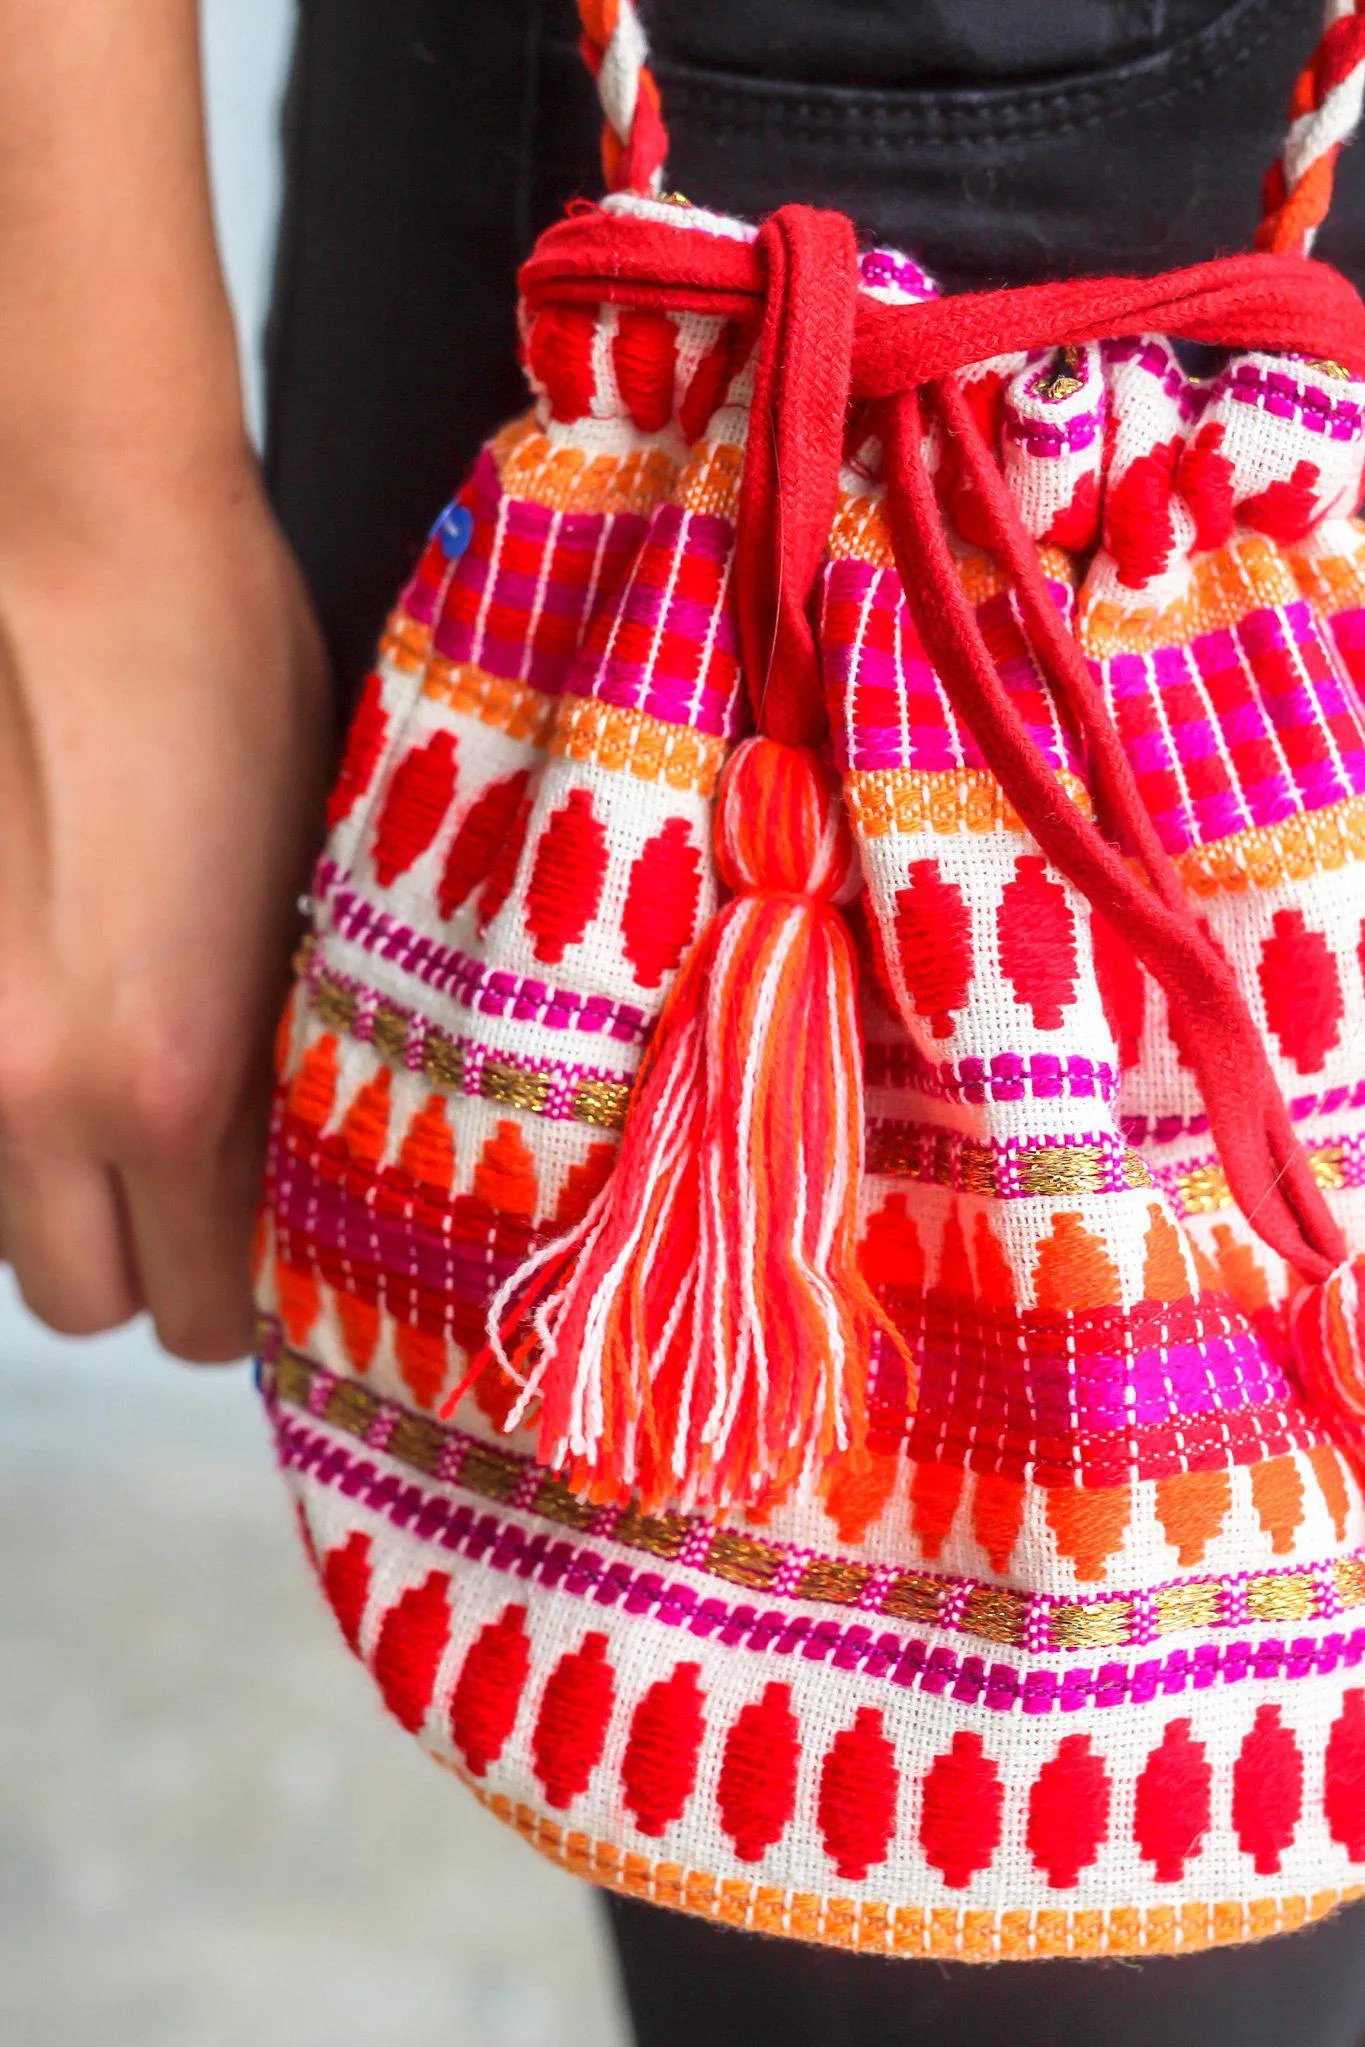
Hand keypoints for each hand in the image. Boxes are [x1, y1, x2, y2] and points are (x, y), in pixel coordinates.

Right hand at [0, 447, 328, 1358]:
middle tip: (179, 1176)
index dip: (244, 1292)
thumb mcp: (302, 886)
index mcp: (172, 1075)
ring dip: (51, 1183)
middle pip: (81, 1303)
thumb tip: (270, 1154)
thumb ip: (274, 1057)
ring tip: (99, 1073)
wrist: (53, 519)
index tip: (262, 1244)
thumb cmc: (213, 662)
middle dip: (141, 1256)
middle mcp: (23, 1089)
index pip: (209, 1314)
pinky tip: (34, 1005)